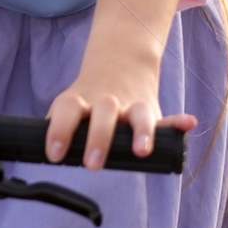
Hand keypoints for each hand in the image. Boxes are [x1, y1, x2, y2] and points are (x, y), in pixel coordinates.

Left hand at [44, 0, 197, 168]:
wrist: (118, 63)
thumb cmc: (87, 99)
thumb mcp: (68, 106)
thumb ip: (58, 128)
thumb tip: (39, 152)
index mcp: (81, 101)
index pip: (67, 111)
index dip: (59, 131)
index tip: (55, 155)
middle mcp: (106, 102)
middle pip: (104, 112)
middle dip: (99, 138)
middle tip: (92, 165)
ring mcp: (131, 105)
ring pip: (138, 115)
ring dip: (142, 131)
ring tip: (142, 149)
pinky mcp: (151, 111)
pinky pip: (169, 118)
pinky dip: (179, 122)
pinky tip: (189, 124)